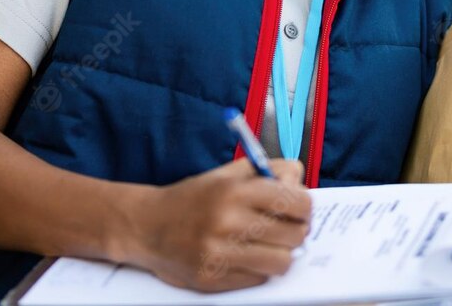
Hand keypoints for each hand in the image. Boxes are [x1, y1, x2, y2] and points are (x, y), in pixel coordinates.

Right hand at [115, 157, 310, 291]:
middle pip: (294, 235)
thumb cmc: (194, 198)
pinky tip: (245, 257)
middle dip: (296, 232)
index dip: (305, 208)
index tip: (300, 210)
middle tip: (287, 230)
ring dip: (280, 255)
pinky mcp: (211, 279)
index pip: (296, 202)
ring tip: (269, 247)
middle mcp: (227, 221)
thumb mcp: (228, 174)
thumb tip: (300, 182)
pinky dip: (257, 270)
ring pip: (281, 263)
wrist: (147, 226)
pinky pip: (257, 280)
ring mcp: (218, 253)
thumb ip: (268, 171)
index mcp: (235, 190)